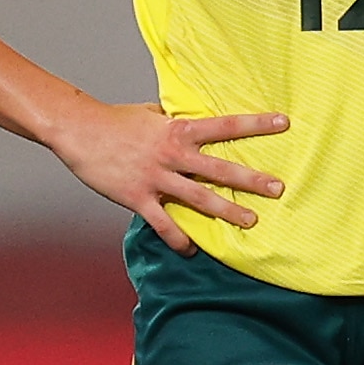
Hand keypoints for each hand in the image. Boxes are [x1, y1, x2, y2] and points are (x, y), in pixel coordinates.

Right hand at [48, 101, 286, 254]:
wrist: (79, 131)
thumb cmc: (117, 120)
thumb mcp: (153, 114)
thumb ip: (176, 121)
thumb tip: (195, 120)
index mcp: (178, 130)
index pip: (225, 126)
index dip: (255, 123)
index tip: (284, 122)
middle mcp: (172, 155)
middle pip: (220, 169)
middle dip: (251, 179)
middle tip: (279, 188)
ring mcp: (156, 178)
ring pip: (199, 199)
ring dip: (227, 211)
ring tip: (251, 222)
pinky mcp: (138, 198)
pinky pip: (163, 224)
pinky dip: (178, 239)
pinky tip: (191, 250)